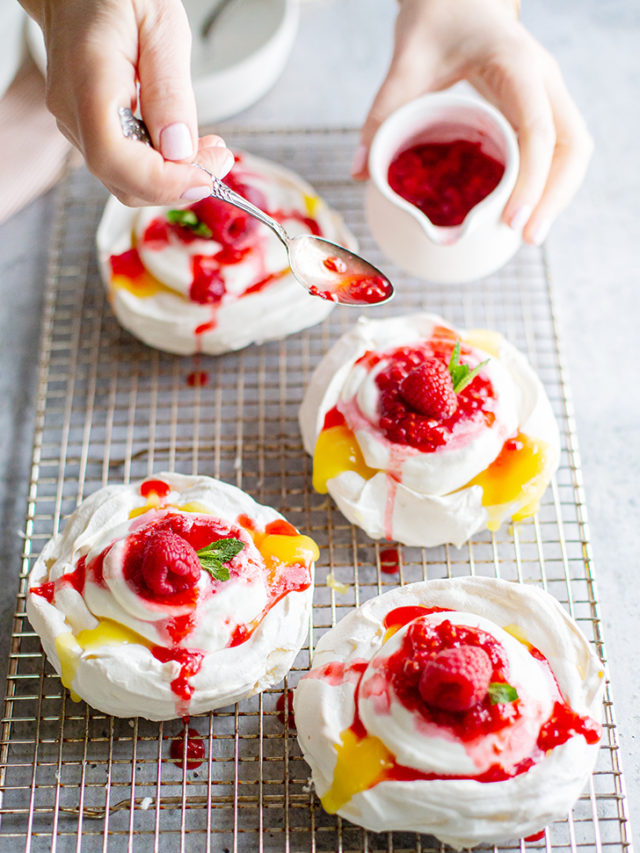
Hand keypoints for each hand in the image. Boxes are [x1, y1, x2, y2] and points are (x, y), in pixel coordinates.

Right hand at [20, 0, 232, 205]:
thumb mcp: (161, 26)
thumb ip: (170, 90)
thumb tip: (180, 149)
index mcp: (90, 82)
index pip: (116, 159)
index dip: (164, 181)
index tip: (206, 176)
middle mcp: (74, 112)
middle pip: (123, 182)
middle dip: (179, 184)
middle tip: (220, 160)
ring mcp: (76, 125)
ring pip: (126, 181)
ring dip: (174, 178)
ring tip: (210, 149)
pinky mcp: (88, 130)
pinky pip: (125, 165)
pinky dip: (161, 167)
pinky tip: (185, 144)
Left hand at [353, 0, 592, 244]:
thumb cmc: (437, 20)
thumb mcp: (405, 62)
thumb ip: (382, 114)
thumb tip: (360, 173)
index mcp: (517, 65)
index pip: (539, 131)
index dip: (531, 181)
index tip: (511, 222)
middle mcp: (542, 80)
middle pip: (572, 145)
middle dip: (554, 196)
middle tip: (527, 239)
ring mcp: (547, 93)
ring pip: (573, 149)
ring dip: (556, 194)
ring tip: (528, 235)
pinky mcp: (541, 105)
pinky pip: (558, 149)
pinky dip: (547, 183)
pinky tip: (523, 211)